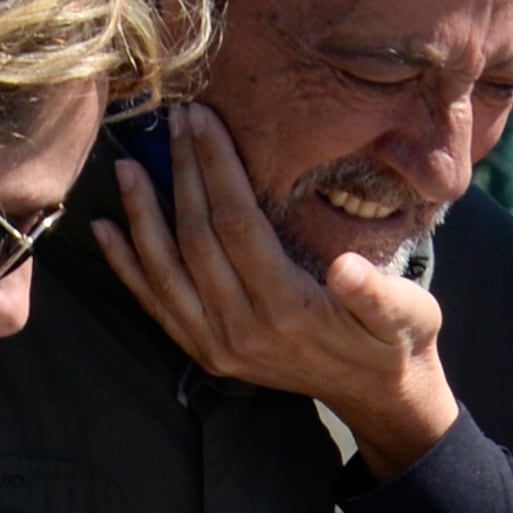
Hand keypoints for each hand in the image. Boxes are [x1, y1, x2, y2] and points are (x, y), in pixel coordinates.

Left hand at [91, 103, 458, 481]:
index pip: (237, 223)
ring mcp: (218, 344)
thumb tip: (348, 270)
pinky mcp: (206, 351)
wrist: (377, 394)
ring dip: (142, 217)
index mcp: (288, 310)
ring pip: (165, 271)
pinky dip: (127, 268)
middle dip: (181, 174)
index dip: (215, 167)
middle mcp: (242, 330)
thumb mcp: (408, 314)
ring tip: (126, 167)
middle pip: (196, 238)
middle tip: (172, 120)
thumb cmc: (396, 339)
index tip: (202, 118)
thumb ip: (376, 293)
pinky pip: (156, 305)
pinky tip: (104, 231)